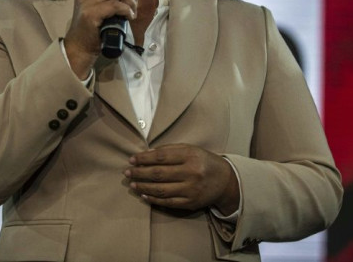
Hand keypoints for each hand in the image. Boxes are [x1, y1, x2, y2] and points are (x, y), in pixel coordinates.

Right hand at [63, 0, 139, 77]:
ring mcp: (86, 0)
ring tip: (133, 11)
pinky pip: (116, 5)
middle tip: (135, 2)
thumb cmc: (92, 25)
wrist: (80, 45)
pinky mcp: (91, 13)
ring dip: (131, 0)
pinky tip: (129, 16)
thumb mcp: (97, 3)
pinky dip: (127, 10)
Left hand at [124, 144, 239, 213]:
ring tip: (132, 184)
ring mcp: (191, 189)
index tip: (132, 159)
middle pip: (158, 173)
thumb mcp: (191, 149)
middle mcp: (191, 172)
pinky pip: (168, 202)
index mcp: (190, 156)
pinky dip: (153, 199)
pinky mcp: (191, 203)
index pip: (161, 157)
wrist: (225, 181)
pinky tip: (144, 195)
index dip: (144, 158)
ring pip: (161, 190)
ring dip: (143, 187)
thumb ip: (170, 149)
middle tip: (127, 172)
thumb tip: (147, 153)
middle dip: (139, 173)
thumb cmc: (204, 161)